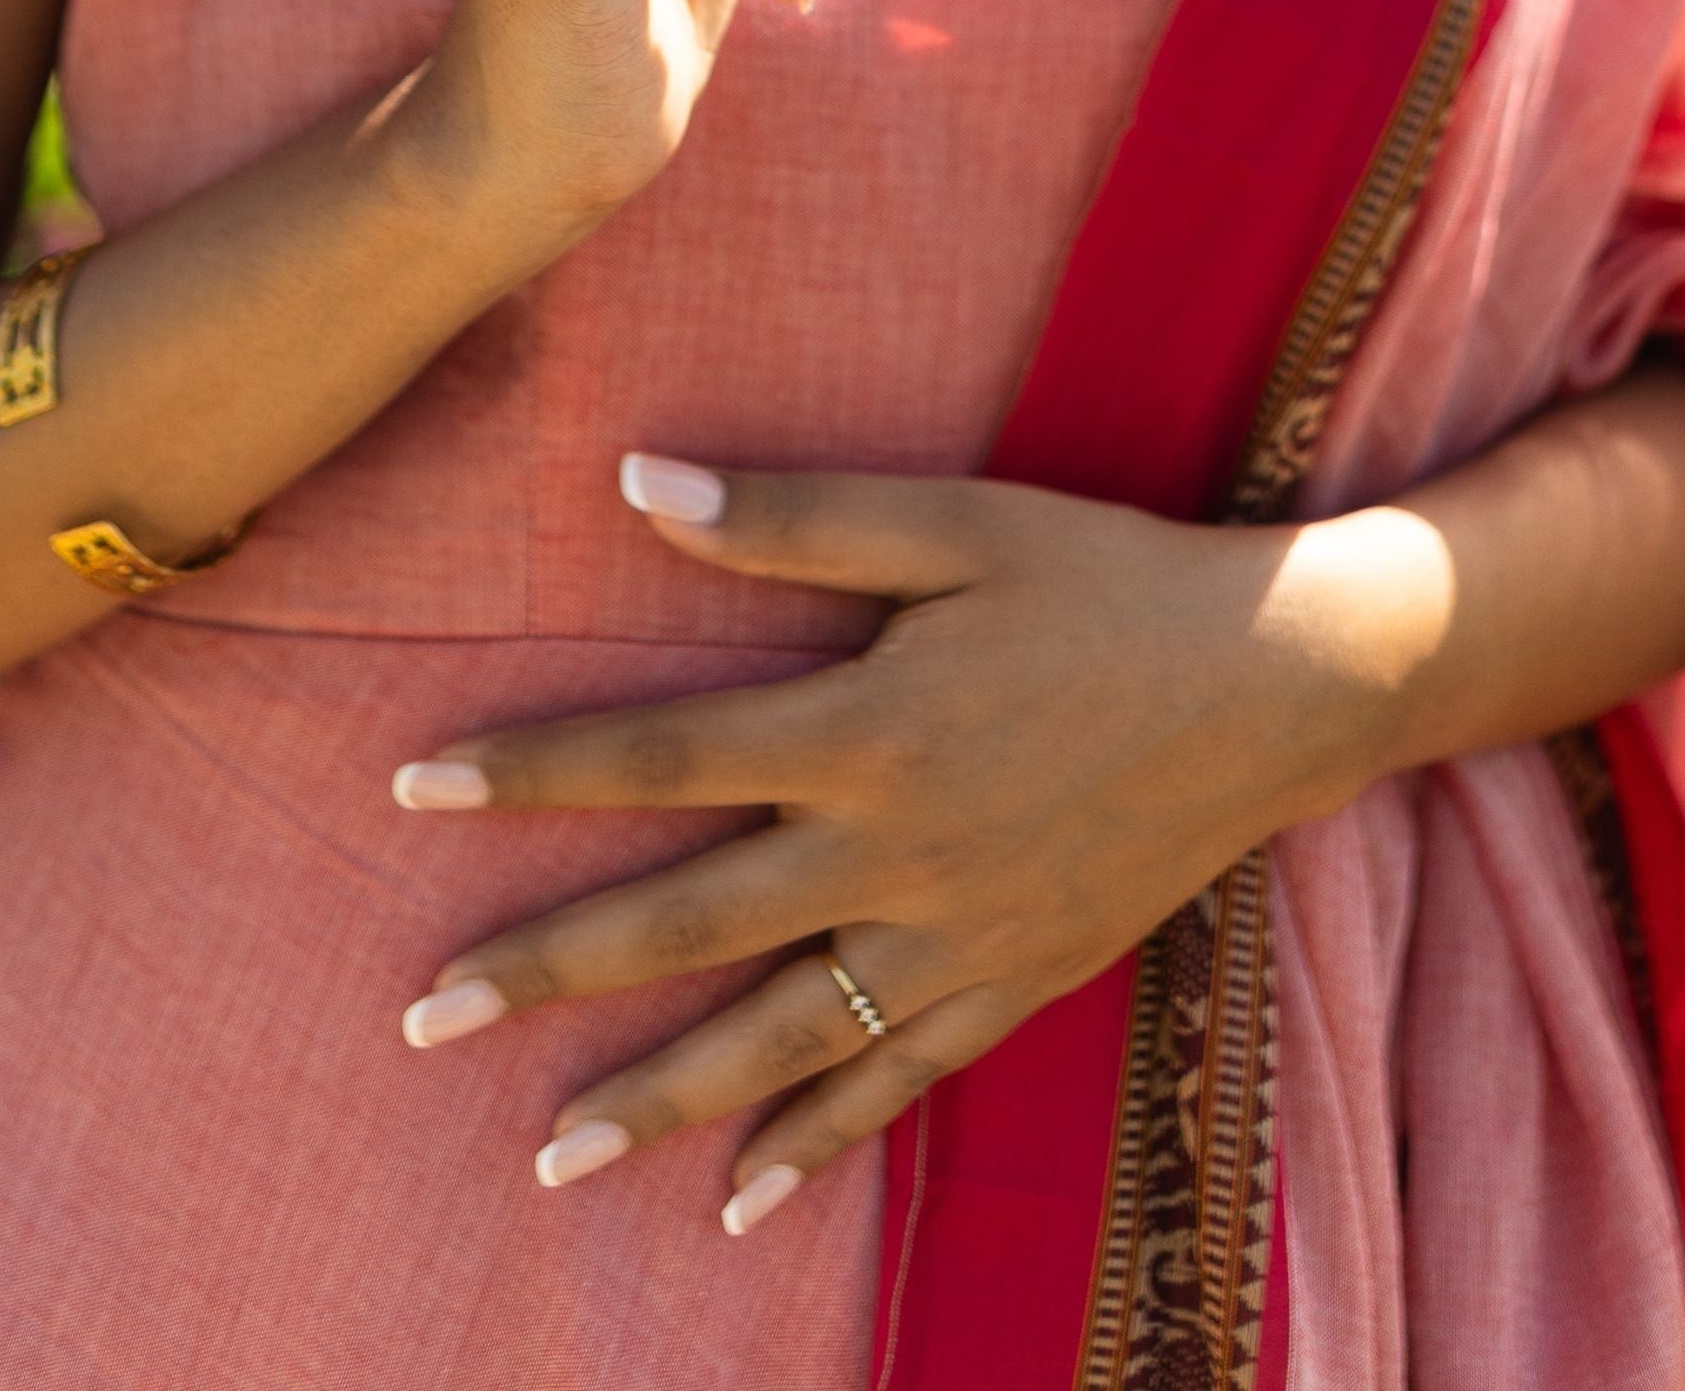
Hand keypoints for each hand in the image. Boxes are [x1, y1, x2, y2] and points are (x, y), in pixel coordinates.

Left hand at [387, 457, 1423, 1235]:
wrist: (1274, 685)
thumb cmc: (1103, 579)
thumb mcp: (955, 523)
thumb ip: (795, 518)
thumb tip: (637, 484)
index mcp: (861, 724)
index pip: (658, 753)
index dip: (532, 769)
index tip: (410, 787)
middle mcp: (889, 848)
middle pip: (684, 922)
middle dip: (544, 970)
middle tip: (421, 1021)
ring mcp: (951, 935)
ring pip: (774, 1037)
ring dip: (654, 1097)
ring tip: (545, 1155)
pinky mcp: (1010, 984)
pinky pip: (892, 1082)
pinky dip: (815, 1146)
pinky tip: (738, 1200)